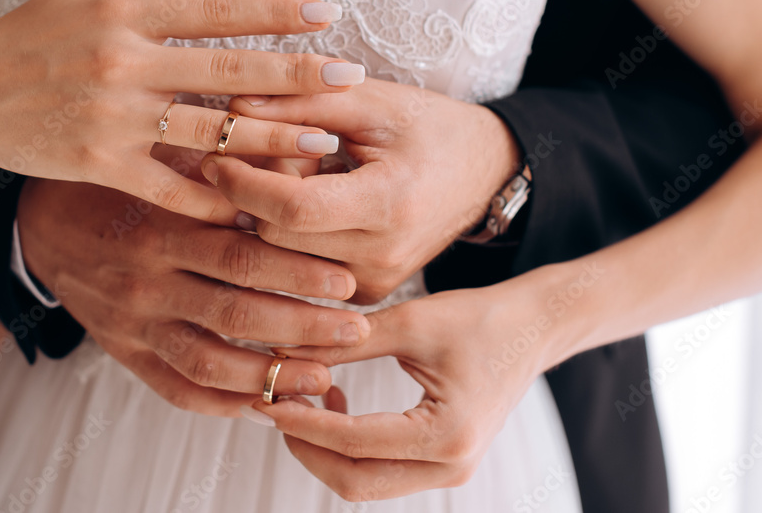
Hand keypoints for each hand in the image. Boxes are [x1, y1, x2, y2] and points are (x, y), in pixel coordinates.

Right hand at [0, 0, 360, 223]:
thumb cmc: (25, 38)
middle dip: (296, 75)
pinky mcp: (98, 166)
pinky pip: (166, 185)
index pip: (217, 10)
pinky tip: (252, 206)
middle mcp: (125, 63)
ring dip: (271, 139)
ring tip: (324, 145)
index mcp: (126, 15)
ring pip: (210, 130)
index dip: (276, 12)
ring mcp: (113, 117)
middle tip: (351, 79)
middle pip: (228, 69)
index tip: (327, 15)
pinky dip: (209, 197)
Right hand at [16, 170, 372, 416]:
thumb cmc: (117, 182)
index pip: (241, 256)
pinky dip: (223, 405)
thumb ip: (225, 165)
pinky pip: (176, 390)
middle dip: (303, 327)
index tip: (347, 280)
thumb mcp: (162, 161)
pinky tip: (266, 406)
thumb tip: (300, 159)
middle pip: (236, 314)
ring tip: (325, 378)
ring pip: (210, 363)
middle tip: (356, 333)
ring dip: (271, 376)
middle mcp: (148, 281)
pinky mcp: (125, 352)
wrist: (39, 223)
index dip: (298, 272)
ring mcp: (134, 324)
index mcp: (162, 228)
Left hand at [201, 79, 522, 301]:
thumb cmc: (429, 127)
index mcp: (388, 204)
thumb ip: (301, 101)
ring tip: (298, 176)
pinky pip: (300, 271)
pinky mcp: (365, 294)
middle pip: (275, 237)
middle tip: (269, 154)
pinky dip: (288, 237)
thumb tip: (230, 108)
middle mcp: (382, 256)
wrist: (483, 173)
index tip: (214, 156)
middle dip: (254, 194)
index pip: (292, 209)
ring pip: (281, 258)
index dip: (243, 182)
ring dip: (267, 218)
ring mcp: (375, 283)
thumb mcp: (372, 101)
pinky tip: (308, 203)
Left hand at [248, 279, 554, 501]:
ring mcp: (449, 470)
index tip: (266, 399)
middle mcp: (451, 465)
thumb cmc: (480, 318)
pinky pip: (381, 469)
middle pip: (355, 480)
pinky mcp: (442, 462)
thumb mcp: (410, 322)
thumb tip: (284, 354)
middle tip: (273, 406)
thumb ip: (346, 343)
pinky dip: (347, 445)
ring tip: (300, 398)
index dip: (303, 423)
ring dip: (324, 448)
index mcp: (447, 434)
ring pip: (365, 481)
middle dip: (306, 447)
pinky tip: (334, 399)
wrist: (533, 328)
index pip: (354, 443)